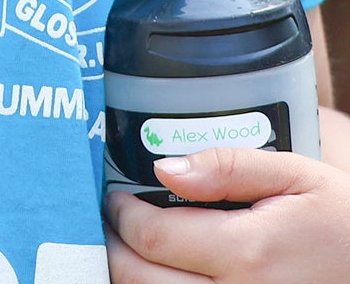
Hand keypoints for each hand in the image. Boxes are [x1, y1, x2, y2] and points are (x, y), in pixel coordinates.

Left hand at [105, 147, 349, 279]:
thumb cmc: (339, 221)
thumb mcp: (295, 176)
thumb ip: (227, 167)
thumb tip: (164, 168)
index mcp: (248, 253)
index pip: (151, 237)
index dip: (121, 214)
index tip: (115, 198)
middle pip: (139, 282)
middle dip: (114, 248)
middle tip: (112, 224)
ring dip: (131, 278)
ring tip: (131, 250)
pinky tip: (162, 275)